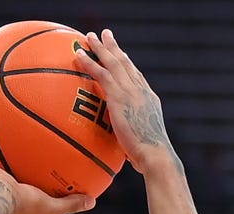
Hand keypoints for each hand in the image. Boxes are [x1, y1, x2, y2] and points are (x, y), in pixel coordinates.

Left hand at [74, 29, 179, 175]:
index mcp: (149, 99)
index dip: (128, 65)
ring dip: (100, 48)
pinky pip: (101, 73)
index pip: (137, 77)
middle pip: (126, 63)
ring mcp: (131, 90)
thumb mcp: (142, 144)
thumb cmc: (149, 157)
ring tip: (89, 37)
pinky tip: (78, 55)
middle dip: (115, 48)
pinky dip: (89, 62)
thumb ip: (132, 140)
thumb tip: (128, 153)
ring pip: (113, 62)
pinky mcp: (119, 95)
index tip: (121, 56)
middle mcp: (141, 90)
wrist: (154, 153)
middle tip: (105, 35)